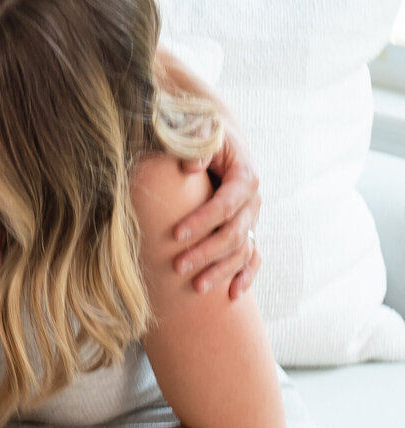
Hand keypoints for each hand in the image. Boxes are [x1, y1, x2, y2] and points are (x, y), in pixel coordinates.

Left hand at [160, 54, 260, 298]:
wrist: (218, 141)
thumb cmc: (204, 136)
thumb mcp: (200, 131)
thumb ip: (195, 144)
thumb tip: (188, 168)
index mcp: (245, 177)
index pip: (226, 205)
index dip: (203, 221)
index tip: (176, 235)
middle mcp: (252, 202)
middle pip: (234, 234)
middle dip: (206, 252)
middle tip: (178, 267)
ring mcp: (250, 219)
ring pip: (242, 251)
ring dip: (221, 271)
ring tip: (196, 287)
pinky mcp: (245, 230)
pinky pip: (251, 257)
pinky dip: (244, 276)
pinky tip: (232, 295)